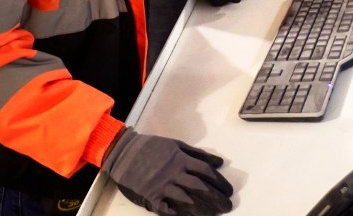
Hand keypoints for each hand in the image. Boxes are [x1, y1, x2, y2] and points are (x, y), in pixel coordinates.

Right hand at [102, 127, 234, 215]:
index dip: (220, 182)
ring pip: (187, 200)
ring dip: (202, 209)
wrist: (123, 153)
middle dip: (216, 198)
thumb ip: (197, 154)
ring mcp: (162, 186)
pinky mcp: (151, 196)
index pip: (206, 171)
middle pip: (200, 188)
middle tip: (227, 206)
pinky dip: (177, 214)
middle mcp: (174, 173)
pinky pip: (166, 208)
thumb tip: (219, 162)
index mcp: (180, 159)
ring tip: (214, 214)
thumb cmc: (151, 147)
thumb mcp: (175, 144)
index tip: (229, 190)